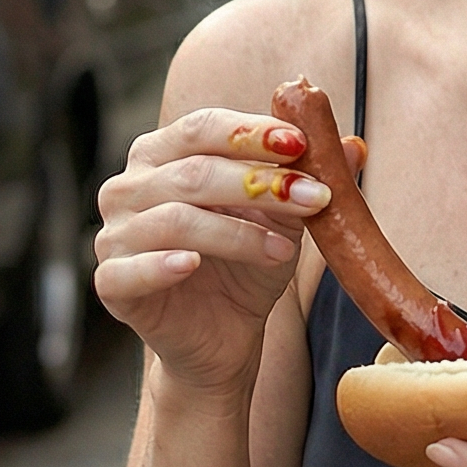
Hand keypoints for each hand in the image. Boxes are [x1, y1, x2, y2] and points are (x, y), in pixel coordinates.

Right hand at [94, 107, 342, 397]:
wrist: (223, 339)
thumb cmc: (244, 268)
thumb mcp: (283, 219)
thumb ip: (308, 180)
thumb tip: (354, 145)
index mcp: (161, 154)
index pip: (203, 128)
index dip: (252, 132)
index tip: (301, 144)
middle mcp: (129, 187)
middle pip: (193, 172)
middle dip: (257, 182)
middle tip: (314, 198)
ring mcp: (114, 234)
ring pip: (176, 220)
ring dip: (237, 231)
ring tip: (283, 249)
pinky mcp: (111, 283)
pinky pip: (133, 269)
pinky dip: (165, 264)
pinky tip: (196, 265)